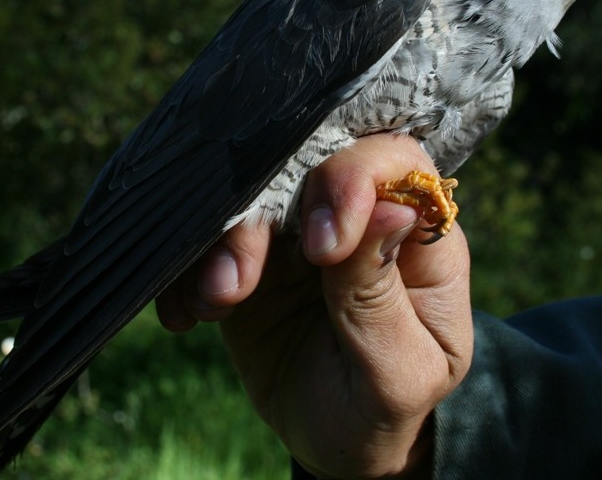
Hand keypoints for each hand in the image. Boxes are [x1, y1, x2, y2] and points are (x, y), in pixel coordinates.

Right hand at [156, 134, 473, 478]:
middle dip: (267, 211)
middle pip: (309, 162)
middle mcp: (356, 215)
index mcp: (416, 234)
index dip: (352, 182)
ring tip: (218, 300)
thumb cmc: (384, 404)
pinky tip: (187, 314)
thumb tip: (391, 211)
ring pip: (251, 192)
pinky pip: (206, 236)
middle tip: (243, 278)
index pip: (392, 163)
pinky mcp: (247, 254)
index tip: (324, 247)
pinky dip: (186, 268)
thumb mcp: (397, 370)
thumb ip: (383, 295)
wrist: (333, 439)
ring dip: (222, 241)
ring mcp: (297, 230)